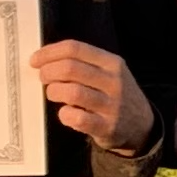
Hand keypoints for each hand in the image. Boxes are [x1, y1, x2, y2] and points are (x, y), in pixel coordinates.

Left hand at [34, 39, 154, 153]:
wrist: (141, 125)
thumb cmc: (114, 94)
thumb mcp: (109, 72)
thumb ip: (83, 63)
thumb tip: (44, 60)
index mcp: (112, 62)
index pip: (75, 48)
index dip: (49, 53)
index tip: (35, 60)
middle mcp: (114, 82)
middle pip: (70, 68)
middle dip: (48, 72)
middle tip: (42, 78)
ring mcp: (111, 105)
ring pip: (72, 92)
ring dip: (54, 92)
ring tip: (53, 94)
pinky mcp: (107, 127)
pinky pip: (77, 118)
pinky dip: (64, 114)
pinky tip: (65, 113)